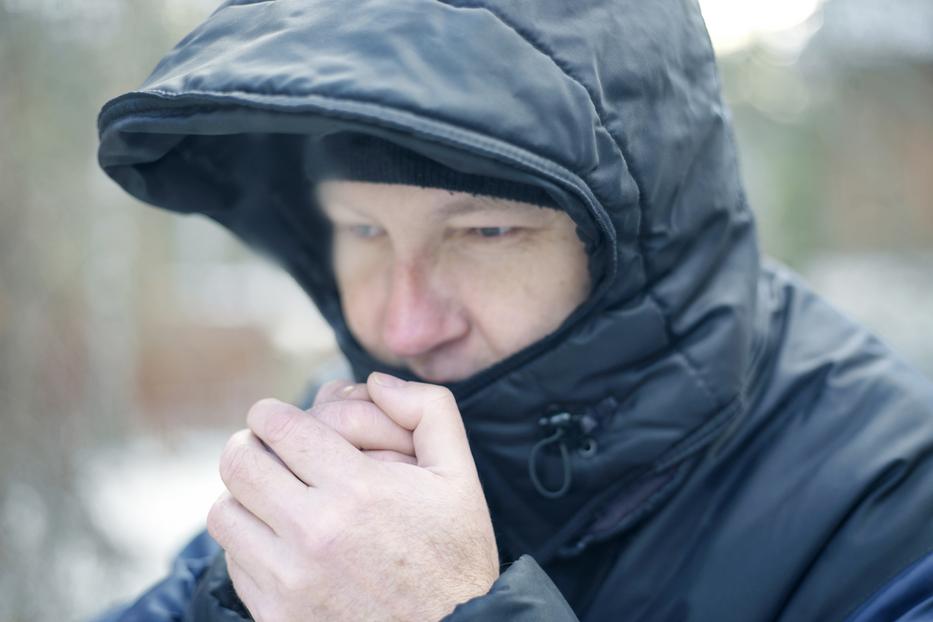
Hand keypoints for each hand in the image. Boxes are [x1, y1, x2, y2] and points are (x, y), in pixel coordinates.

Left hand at [207, 372, 499, 621]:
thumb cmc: (455, 558)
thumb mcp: (461, 478)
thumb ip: (429, 411)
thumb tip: (379, 381)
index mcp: (357, 490)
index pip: (279, 427)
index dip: (270, 412)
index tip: (274, 416)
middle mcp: (315, 532)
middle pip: (239, 463)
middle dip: (248, 444)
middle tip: (264, 448)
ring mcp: (289, 579)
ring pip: (224, 512)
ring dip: (242, 495)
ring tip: (268, 494)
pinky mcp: (276, 615)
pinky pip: (234, 561)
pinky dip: (248, 541)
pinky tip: (279, 539)